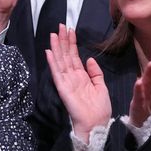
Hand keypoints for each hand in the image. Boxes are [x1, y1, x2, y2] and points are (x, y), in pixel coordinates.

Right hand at [46, 24, 111, 139]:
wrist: (96, 124)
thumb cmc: (99, 109)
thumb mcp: (101, 86)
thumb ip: (95, 73)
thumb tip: (89, 59)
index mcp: (81, 76)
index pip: (74, 56)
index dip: (72, 43)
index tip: (70, 30)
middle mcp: (72, 77)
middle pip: (66, 55)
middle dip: (63, 40)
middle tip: (61, 26)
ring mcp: (66, 82)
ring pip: (60, 61)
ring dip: (57, 47)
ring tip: (54, 34)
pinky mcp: (63, 88)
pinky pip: (57, 73)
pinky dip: (53, 62)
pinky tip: (49, 52)